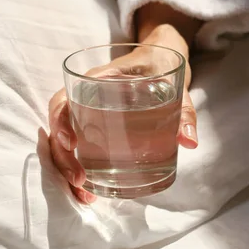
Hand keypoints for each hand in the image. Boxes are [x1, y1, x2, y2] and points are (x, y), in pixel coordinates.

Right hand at [48, 24, 197, 203]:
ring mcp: (87, 110)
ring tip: (83, 193)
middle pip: (59, 126)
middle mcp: (85, 95)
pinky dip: (78, 165)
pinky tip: (89, 187)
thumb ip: (184, 111)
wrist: (159, 55)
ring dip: (66, 167)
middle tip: (80, 181)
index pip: (64, 99)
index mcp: (97, 80)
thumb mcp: (176, 82)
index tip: (71, 144)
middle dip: (62, 157)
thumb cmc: (160, 64)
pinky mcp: (95, 123)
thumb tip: (189, 141)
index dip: (61, 122)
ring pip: (63, 139)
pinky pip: (77, 143)